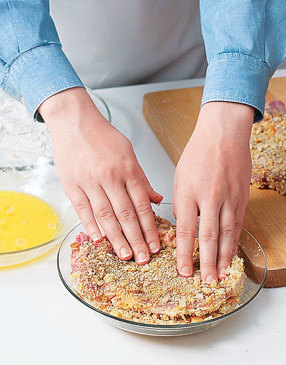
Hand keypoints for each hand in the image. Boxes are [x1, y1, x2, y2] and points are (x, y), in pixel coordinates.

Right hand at [39, 88, 162, 263]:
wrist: (75, 122)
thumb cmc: (103, 137)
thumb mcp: (129, 153)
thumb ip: (142, 179)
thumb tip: (156, 200)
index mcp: (128, 169)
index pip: (142, 205)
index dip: (150, 227)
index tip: (155, 245)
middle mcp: (110, 177)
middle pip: (126, 214)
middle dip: (136, 239)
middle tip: (143, 258)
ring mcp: (90, 182)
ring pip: (106, 215)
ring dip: (116, 238)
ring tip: (125, 255)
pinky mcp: (72, 185)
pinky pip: (83, 209)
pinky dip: (91, 226)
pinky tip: (99, 240)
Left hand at [174, 102, 252, 281]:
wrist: (223, 135)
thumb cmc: (198, 153)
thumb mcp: (179, 177)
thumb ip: (181, 203)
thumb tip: (183, 224)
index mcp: (189, 193)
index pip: (186, 230)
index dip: (185, 254)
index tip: (183, 270)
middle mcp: (210, 198)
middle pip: (208, 237)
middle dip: (206, 262)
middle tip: (205, 282)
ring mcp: (228, 199)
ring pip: (226, 234)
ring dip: (222, 257)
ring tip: (220, 275)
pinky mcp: (241, 198)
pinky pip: (237, 225)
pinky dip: (234, 242)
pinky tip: (231, 254)